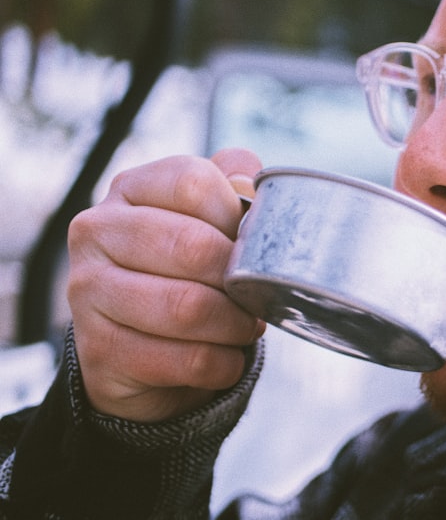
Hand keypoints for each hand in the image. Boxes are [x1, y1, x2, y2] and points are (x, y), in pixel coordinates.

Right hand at [67, 148, 263, 421]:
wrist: (139, 346)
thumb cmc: (187, 269)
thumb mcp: (210, 217)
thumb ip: (234, 187)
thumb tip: (250, 181)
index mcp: (131, 188)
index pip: (193, 182)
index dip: (236, 215)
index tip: (250, 241)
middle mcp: (97, 231)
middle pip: (192, 245)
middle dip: (240, 277)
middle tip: (259, 293)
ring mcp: (88, 291)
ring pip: (187, 307)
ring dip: (235, 324)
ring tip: (247, 325)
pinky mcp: (97, 349)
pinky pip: (182, 359)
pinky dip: (221, 363)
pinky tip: (228, 358)